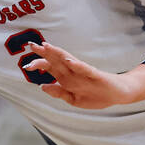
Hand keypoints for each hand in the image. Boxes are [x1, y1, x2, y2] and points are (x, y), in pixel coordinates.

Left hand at [23, 41, 144, 108]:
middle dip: (44, 53)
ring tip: (47, 47)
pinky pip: (85, 69)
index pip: (51, 67)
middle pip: (57, 60)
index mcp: (68, 77)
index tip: (26, 63)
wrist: (119, 94)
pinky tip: (69, 60)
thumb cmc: (96, 95)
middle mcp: (75, 72)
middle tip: (31, 45)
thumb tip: (43, 86)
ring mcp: (85, 72)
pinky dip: (77, 65)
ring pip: (68, 61)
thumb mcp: (74, 99)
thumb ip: (59, 92)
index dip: (39, 64)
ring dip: (58, 54)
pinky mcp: (96, 75)